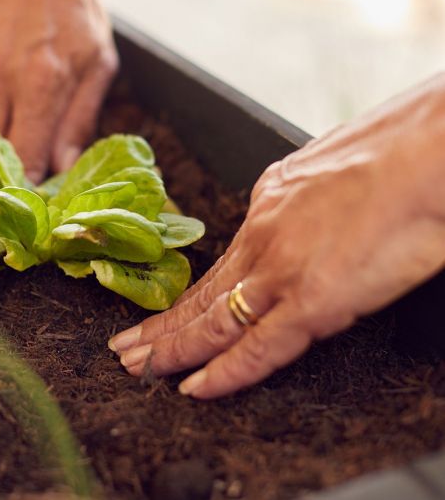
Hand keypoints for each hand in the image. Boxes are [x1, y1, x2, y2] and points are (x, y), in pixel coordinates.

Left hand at [108, 75, 444, 398]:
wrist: (431, 151)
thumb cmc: (398, 150)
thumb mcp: (330, 168)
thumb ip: (306, 203)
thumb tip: (304, 221)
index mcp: (270, 200)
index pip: (220, 262)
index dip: (188, 293)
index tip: (163, 311)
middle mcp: (264, 234)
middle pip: (202, 293)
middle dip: (160, 325)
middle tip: (125, 346)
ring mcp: (281, 269)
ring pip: (213, 321)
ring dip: (172, 349)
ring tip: (138, 367)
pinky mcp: (311, 299)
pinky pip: (257, 348)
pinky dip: (223, 373)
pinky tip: (194, 388)